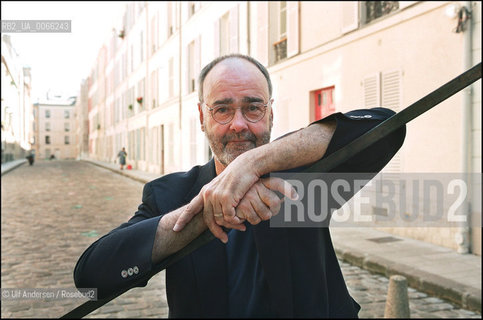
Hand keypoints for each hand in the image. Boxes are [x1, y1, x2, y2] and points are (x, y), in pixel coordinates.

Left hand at [173, 176, 297, 242]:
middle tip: (224, 239)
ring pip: (220, 219)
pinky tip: (242, 221)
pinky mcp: (226, 197)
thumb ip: (217, 197)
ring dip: (230, 225)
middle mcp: (208, 193)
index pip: (191, 207)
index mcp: (205, 191)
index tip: (176, 229)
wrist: (248, 165)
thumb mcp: (223, 187)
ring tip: (241, 226)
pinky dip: (235, 221)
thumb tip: (217, 213)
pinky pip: (229, 217)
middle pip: (208, 219)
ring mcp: (216, 195)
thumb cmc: (239, 176)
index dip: (183, 219)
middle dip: (216, 232)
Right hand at [233, 177, 297, 224]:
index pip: (278, 184)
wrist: (223, 196)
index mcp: (262, 181)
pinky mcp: (243, 206)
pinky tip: (244, 216)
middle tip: (266, 211)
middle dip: (272, 212)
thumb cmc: (244, 195)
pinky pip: (255, 220)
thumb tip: (296, 197)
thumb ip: (275, 193)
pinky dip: (251, 221)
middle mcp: (257, 186)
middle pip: (275, 205)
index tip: (296, 197)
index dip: (287, 191)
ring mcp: (250, 196)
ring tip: (251, 212)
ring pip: (265, 215)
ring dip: (259, 218)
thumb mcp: (259, 190)